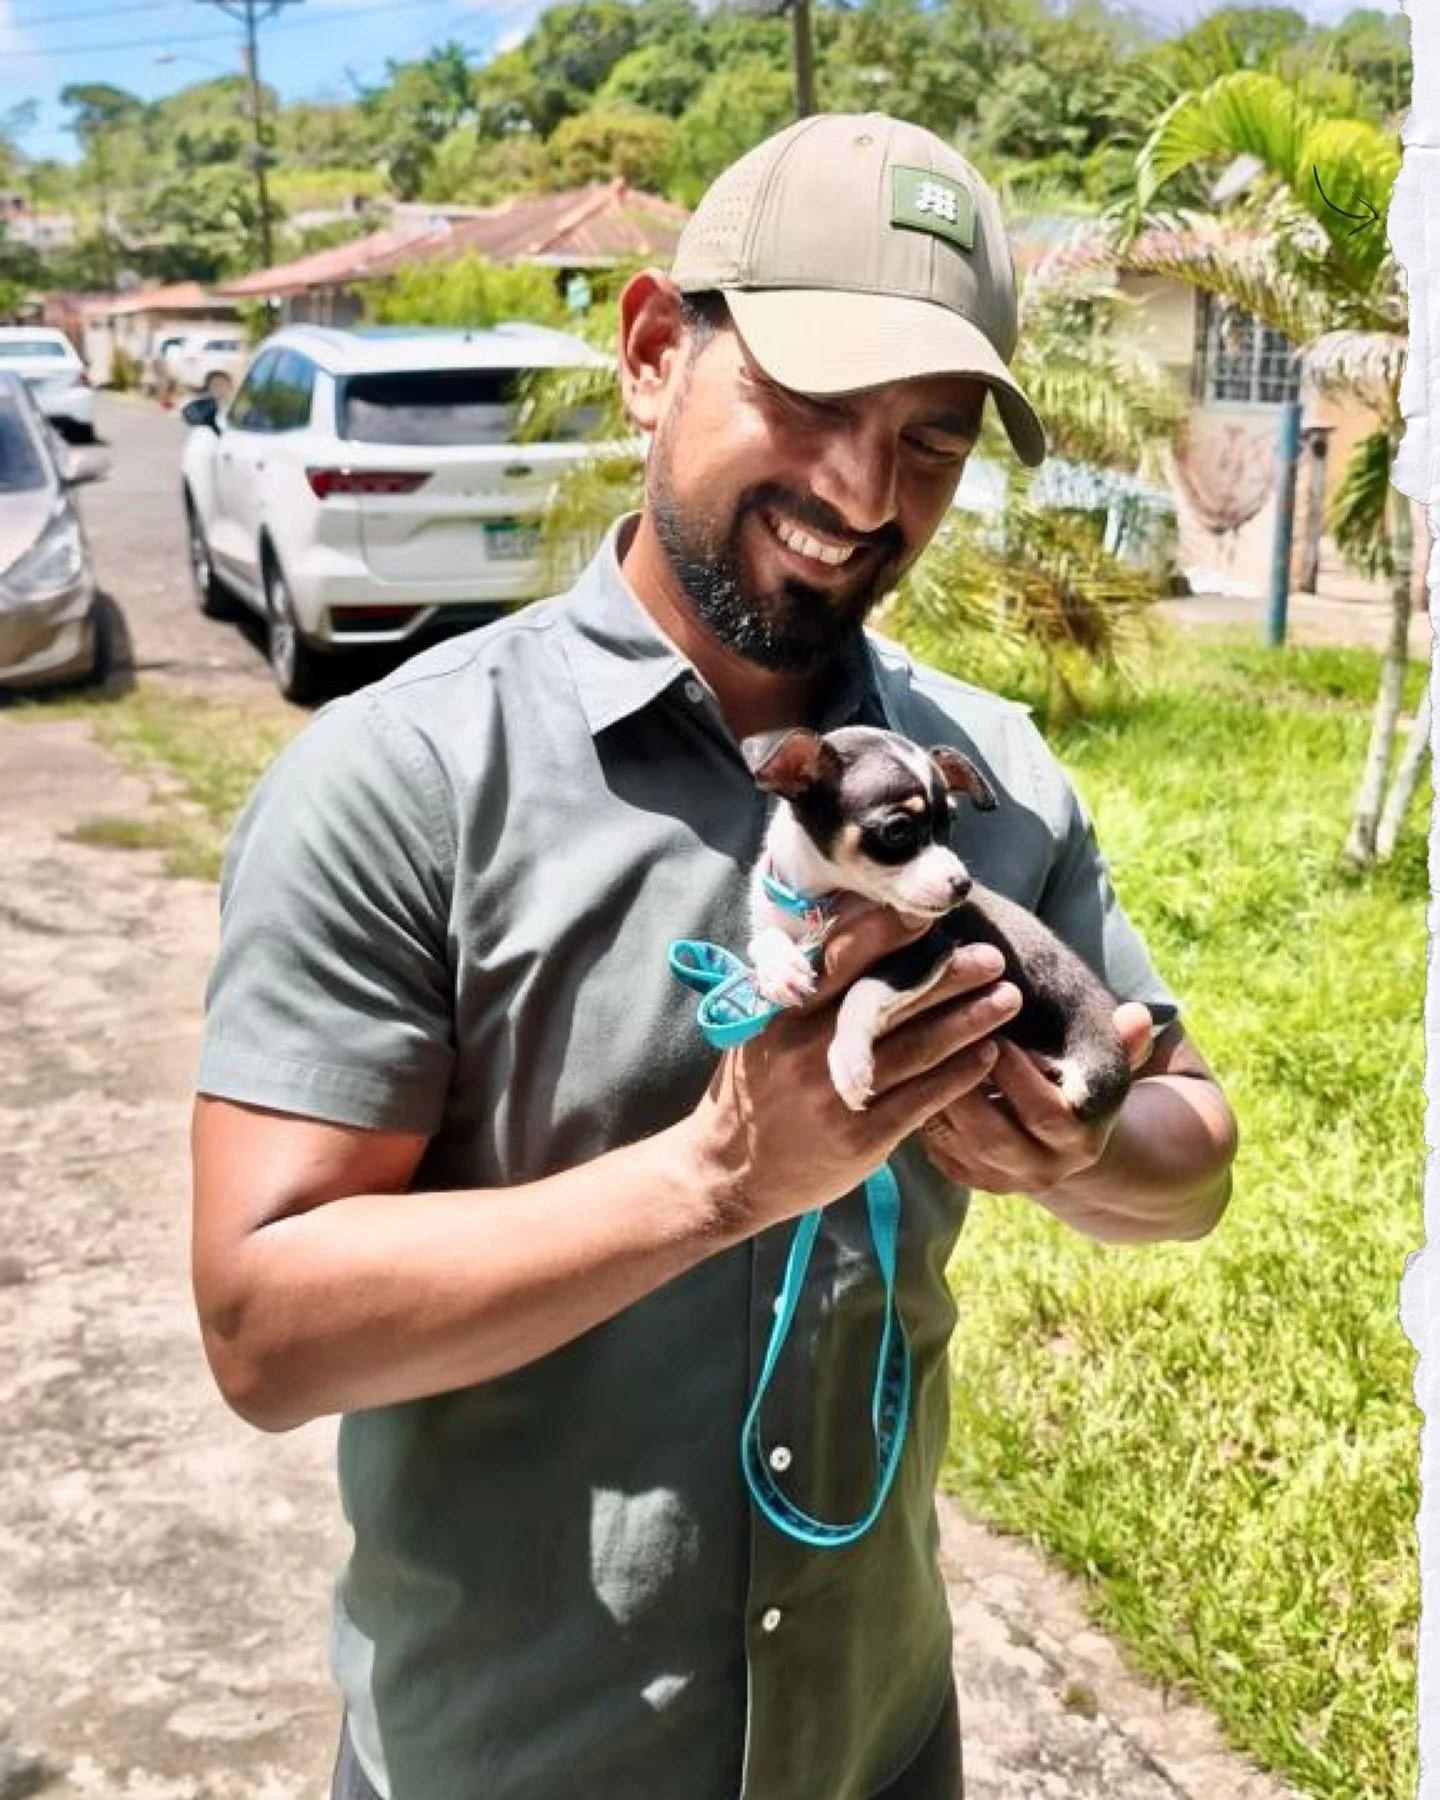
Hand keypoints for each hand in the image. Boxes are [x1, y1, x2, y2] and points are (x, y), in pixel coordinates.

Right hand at [680, 898, 1019, 1238]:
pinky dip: (960, 1074)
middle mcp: (809, 1051)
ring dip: (969, 1021)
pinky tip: (988, 1055)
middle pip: (891, 1002)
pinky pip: (924, 1098)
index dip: (884, 933)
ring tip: (1006, 998)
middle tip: (991, 956)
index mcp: (783, 1015)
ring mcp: (838, 1095)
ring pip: (918, 1048)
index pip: (838, 961)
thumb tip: (857, 937)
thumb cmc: (752, 1090)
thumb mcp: (760, 1031)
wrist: (730, 1173)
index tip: (928, 912)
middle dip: (947, 976)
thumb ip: (802, 991)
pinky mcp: (863, 1137)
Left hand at [918, 1002, 1154, 1197]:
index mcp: (1079, 1142)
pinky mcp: (967, 1176)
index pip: (1044, 1113)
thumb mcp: (1103, 1064)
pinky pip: (936, 1147)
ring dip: (935, 1096)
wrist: (1061, 1135)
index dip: (1017, 1075)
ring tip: (923, 1051)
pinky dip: (923, 1110)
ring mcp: (1000, 1179)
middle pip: (991, 1135)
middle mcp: (1041, 1171)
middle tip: (945, 1041)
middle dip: (965, 1086)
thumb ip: (1123, 1042)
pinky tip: (914, 1073)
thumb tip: (1138, 1015)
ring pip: (955, 1141)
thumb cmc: (1080, 1081)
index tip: (996, 1035)